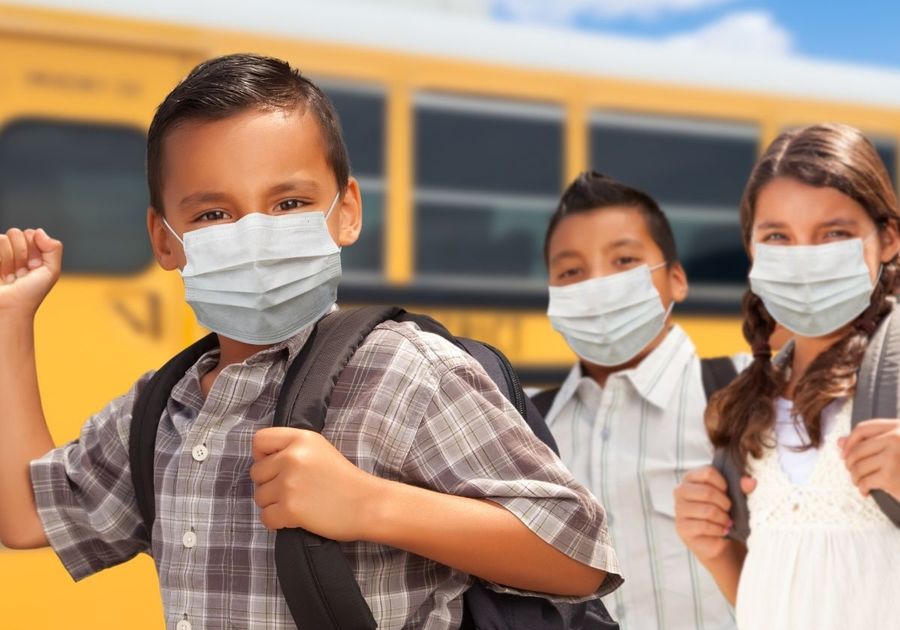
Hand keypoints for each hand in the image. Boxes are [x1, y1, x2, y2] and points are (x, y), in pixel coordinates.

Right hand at [0, 228, 62, 316]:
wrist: (10, 308)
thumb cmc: (31, 293)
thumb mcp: (52, 271)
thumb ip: (53, 248)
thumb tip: (39, 231)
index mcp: (31, 251)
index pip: (32, 233)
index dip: (34, 250)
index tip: (34, 268)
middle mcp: (14, 250)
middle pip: (16, 233)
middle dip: (21, 253)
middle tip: (21, 272)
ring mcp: (0, 254)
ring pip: (3, 238)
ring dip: (8, 259)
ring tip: (10, 275)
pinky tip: (1, 273)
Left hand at [250, 427, 382, 540]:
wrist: (368, 505)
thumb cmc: (345, 480)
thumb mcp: (320, 450)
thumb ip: (292, 449)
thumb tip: (262, 461)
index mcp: (301, 438)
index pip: (259, 440)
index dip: (262, 455)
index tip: (275, 466)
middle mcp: (292, 457)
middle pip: (256, 472)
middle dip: (269, 484)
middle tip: (294, 490)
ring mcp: (289, 483)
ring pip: (259, 497)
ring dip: (274, 504)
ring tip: (298, 504)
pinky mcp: (290, 509)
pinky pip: (265, 518)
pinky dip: (277, 522)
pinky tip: (296, 519)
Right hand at [674, 466, 755, 562]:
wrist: (717, 539)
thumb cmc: (723, 512)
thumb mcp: (733, 497)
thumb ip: (741, 487)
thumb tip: (751, 482)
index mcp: (691, 478)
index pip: (708, 472)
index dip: (723, 483)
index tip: (728, 492)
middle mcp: (681, 490)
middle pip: (707, 492)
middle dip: (725, 504)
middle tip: (729, 510)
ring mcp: (679, 509)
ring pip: (708, 511)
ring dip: (723, 518)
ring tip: (726, 521)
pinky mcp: (682, 527)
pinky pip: (704, 526)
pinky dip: (718, 529)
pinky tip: (722, 530)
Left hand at [839, 419, 899, 500]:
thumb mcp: (894, 449)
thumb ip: (870, 442)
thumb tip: (839, 443)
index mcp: (897, 427)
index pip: (862, 429)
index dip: (849, 441)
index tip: (844, 453)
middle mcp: (895, 438)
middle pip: (857, 449)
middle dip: (849, 463)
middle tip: (852, 471)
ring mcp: (893, 457)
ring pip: (858, 466)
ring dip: (855, 477)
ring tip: (859, 482)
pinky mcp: (890, 477)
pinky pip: (864, 481)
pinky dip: (861, 488)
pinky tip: (865, 491)